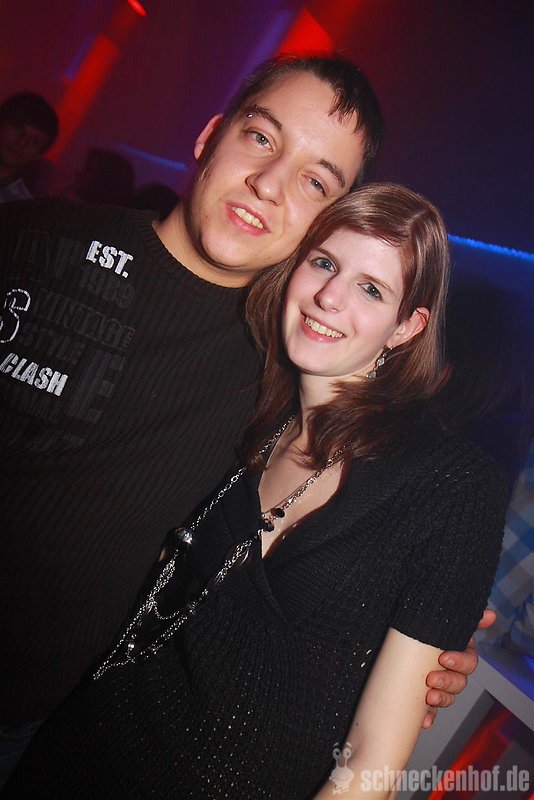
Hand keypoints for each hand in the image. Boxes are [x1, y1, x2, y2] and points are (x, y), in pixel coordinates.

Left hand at [421, 609, 495, 728]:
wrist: (390, 642)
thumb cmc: (419, 630)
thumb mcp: (438, 620)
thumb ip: (466, 618)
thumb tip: (491, 614)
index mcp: (457, 653)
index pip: (469, 662)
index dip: (460, 662)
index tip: (444, 658)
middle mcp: (450, 671)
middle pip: (460, 682)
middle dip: (447, 682)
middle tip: (431, 679)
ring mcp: (437, 685)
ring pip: (447, 698)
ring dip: (441, 700)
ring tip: (428, 698)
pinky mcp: (423, 697)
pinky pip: (430, 712)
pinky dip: (428, 717)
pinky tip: (424, 720)